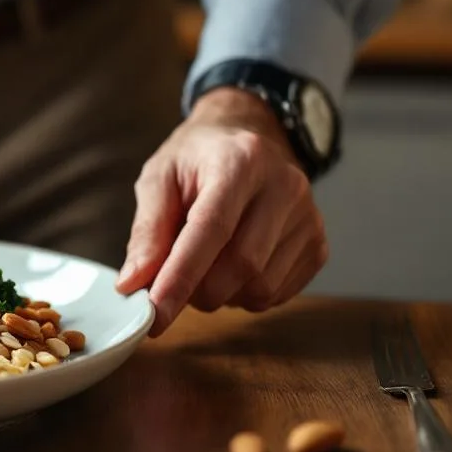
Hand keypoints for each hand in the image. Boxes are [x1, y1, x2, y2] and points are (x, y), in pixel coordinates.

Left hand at [116, 87, 326, 335]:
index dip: (180, 277)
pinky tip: (231, 269)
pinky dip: (245, 295)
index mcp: (240, 160)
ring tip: (204, 267)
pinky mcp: (318, 243)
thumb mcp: (159, 178)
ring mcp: (308, 216)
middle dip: (198, 291)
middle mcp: (284, 185)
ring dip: (222, 295)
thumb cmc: (197, 159)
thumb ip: (147, 230)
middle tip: (172, 286)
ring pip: (262, 287)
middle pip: (242, 265)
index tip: (154, 314)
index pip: (211, 229)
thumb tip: (133, 284)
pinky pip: (278, 293)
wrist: (247, 137)